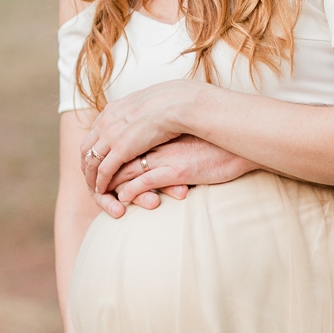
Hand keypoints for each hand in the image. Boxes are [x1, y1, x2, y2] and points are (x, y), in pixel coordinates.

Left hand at [81, 80, 203, 197]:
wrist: (176, 102)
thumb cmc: (171, 102)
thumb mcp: (145, 102)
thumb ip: (136, 112)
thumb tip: (140, 114)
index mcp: (112, 111)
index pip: (93, 133)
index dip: (92, 148)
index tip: (94, 159)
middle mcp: (106, 123)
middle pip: (86, 148)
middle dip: (86, 164)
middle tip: (90, 176)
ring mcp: (111, 136)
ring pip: (91, 161)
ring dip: (90, 176)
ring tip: (94, 188)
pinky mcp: (121, 150)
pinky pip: (104, 170)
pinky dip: (100, 182)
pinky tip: (102, 190)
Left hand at [94, 136, 258, 217]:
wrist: (238, 143)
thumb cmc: (215, 143)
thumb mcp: (182, 138)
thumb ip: (165, 142)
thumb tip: (156, 151)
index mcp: (152, 132)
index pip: (116, 142)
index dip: (104, 158)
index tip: (100, 171)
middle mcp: (153, 143)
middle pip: (112, 157)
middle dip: (99, 175)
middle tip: (95, 189)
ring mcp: (162, 157)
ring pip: (121, 172)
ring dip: (108, 188)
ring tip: (104, 198)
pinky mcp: (173, 171)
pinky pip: (140, 183)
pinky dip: (127, 193)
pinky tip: (122, 200)